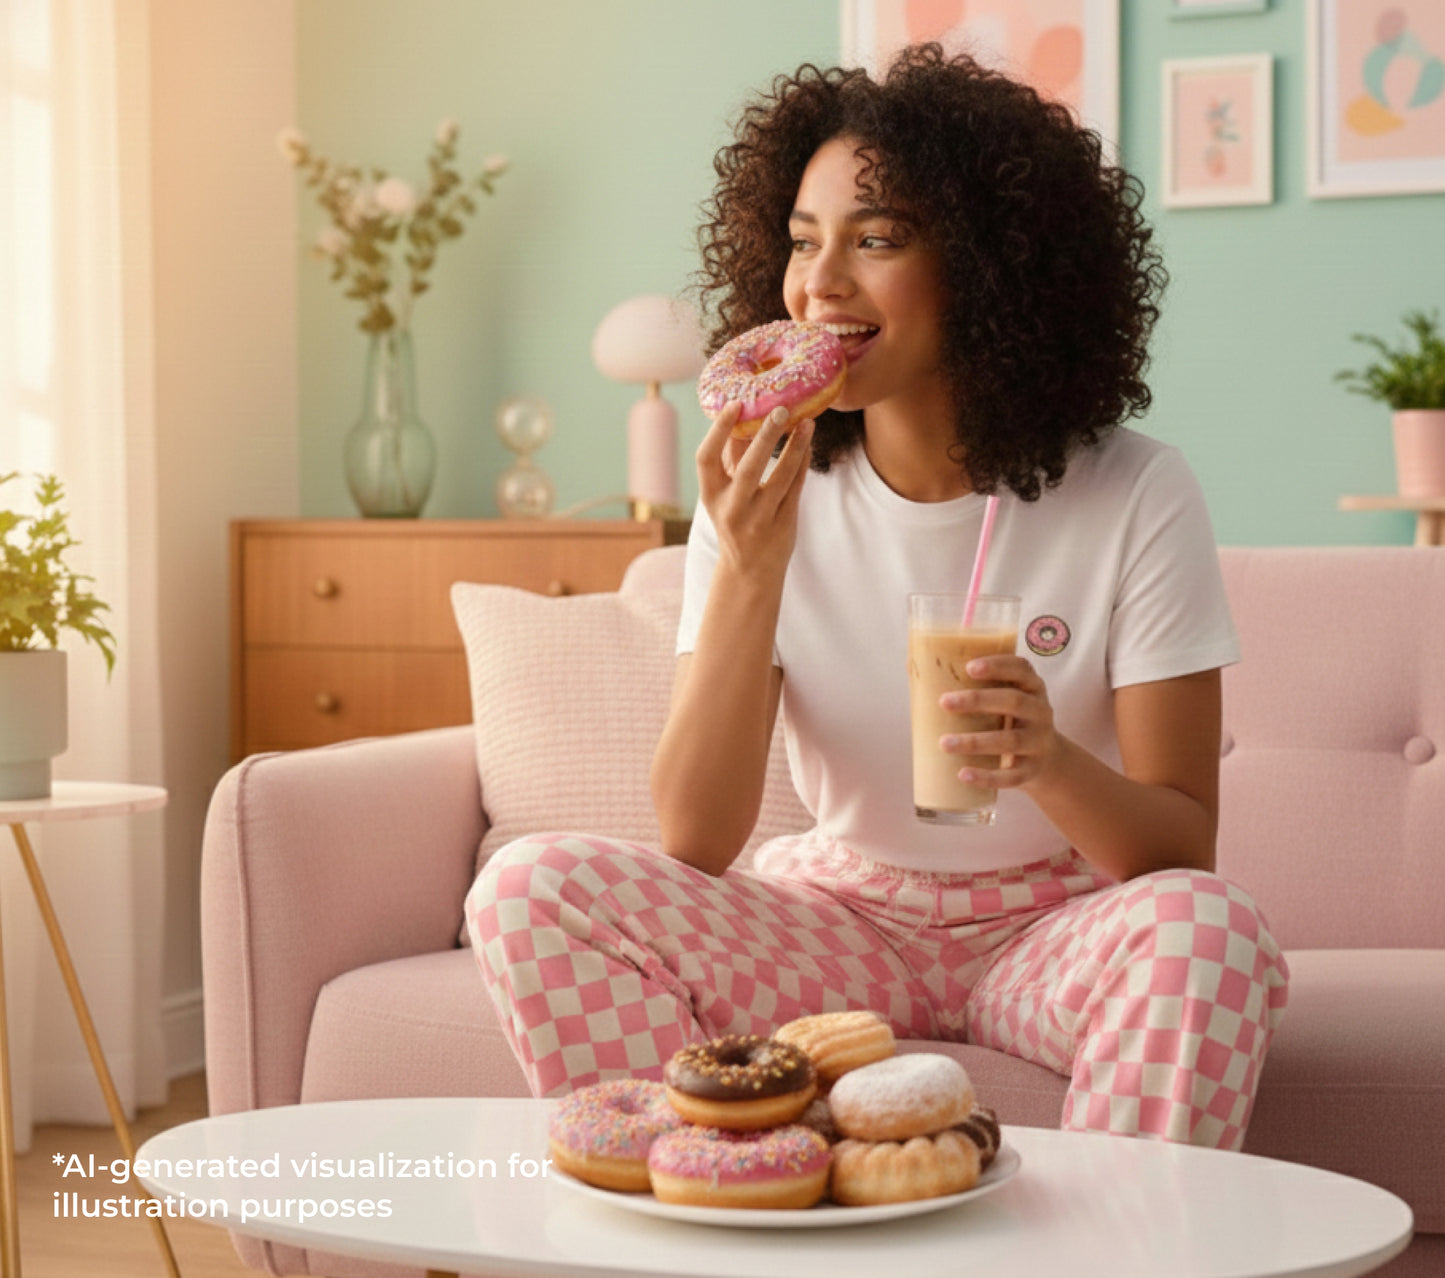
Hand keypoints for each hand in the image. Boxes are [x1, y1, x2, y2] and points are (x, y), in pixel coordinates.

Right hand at [696, 403, 812, 578]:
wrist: (749, 570)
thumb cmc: (736, 520)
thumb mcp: (724, 493)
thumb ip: (731, 458)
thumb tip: (744, 414)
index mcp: (711, 496)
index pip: (706, 459)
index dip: (718, 430)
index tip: (735, 404)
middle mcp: (732, 509)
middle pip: (748, 468)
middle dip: (765, 437)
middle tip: (780, 408)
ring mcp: (759, 519)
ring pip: (780, 477)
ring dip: (795, 447)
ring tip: (807, 422)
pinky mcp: (783, 523)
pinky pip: (795, 487)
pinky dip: (802, 462)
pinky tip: (808, 442)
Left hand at [939, 655, 1063, 793]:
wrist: (1047, 761)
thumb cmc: (1009, 719)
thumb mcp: (1003, 698)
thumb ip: (971, 683)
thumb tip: (914, 667)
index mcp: (1031, 687)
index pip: (1021, 669)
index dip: (998, 666)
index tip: (969, 667)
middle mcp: (1040, 712)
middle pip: (1013, 701)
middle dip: (978, 700)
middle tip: (944, 702)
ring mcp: (1038, 742)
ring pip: (1010, 741)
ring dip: (975, 742)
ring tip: (944, 743)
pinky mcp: (1031, 771)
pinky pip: (1011, 776)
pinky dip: (987, 776)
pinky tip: (963, 774)